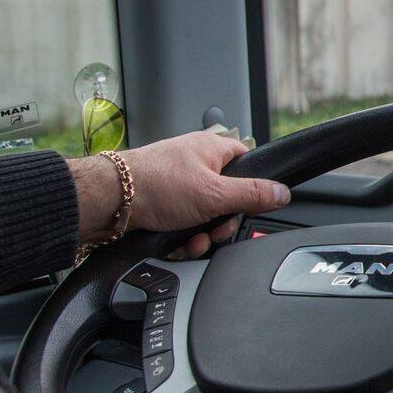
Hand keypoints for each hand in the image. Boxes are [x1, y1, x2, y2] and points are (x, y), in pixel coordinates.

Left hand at [71, 131, 290, 258]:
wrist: (110, 200)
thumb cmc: (155, 184)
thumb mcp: (215, 193)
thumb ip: (252, 194)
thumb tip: (282, 192)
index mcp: (211, 149)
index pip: (247, 162)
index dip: (252, 187)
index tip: (249, 205)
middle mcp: (195, 163)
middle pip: (228, 197)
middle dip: (222, 221)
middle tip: (214, 228)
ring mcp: (177, 183)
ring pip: (205, 214)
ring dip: (203, 233)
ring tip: (192, 239)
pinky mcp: (162, 202)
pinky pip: (185, 222)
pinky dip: (184, 236)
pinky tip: (178, 243)